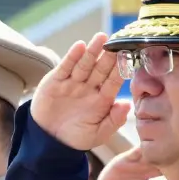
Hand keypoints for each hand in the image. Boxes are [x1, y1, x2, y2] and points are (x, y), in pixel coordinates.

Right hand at [31, 33, 129, 149]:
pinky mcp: (56, 81)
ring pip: (85, 64)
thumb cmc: (75, 138)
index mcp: (102, 99)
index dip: (120, 69)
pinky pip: (66, 67)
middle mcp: (89, 88)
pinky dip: (72, 57)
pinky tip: (79, 46)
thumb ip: (113, 120)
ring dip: (92, 51)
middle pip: (101, 69)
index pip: (113, 81)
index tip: (129, 57)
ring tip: (101, 38)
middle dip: (109, 56)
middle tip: (117, 41)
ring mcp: (73, 83)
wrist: (48, 141)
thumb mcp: (98, 134)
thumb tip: (127, 104)